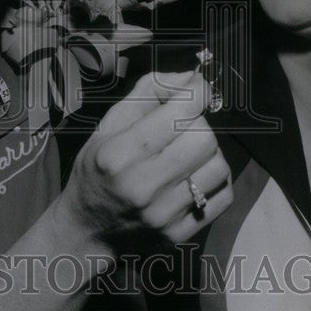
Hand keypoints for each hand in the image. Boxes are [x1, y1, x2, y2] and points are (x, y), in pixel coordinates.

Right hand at [54, 70, 232, 250]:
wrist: (87, 230)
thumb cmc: (98, 170)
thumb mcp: (108, 124)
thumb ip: (148, 91)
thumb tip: (191, 77)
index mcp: (119, 154)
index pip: (179, 114)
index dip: (196, 93)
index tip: (197, 89)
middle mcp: (142, 186)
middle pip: (204, 138)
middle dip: (198, 125)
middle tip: (183, 129)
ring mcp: (163, 215)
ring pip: (219, 166)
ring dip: (209, 153)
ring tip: (189, 154)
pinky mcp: (180, 234)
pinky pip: (222, 196)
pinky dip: (216, 180)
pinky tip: (196, 176)